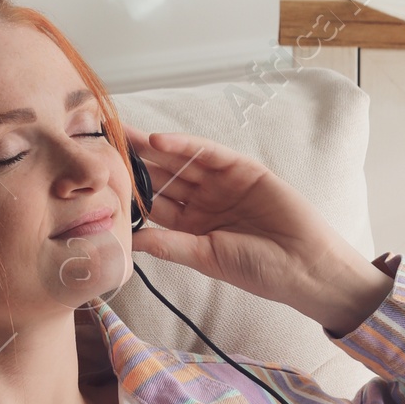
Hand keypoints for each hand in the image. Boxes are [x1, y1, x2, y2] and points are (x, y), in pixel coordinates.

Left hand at [125, 124, 391, 334]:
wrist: (305, 267)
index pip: (154, 203)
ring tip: (122, 133)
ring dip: (153, 147)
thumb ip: (170, 245)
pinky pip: (209, 153)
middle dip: (135, 160)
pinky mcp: (243, 168)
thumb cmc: (260, 270)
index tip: (100, 180)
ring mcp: (223, 183)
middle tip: (102, 143)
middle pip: (163, 175)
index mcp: (192, 226)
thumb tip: (128, 240)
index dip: (129, 191)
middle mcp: (205, 201)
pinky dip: (185, 145)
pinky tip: (159, 140)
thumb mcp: (207, 258)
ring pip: (181, 160)